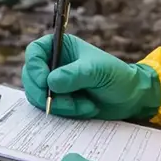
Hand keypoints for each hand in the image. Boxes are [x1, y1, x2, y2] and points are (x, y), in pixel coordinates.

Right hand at [22, 34, 160, 120]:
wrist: (130, 99)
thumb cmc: (116, 77)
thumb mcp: (97, 71)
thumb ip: (74, 75)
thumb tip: (50, 82)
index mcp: (61, 48)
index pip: (34, 52)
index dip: (34, 66)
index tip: (44, 81)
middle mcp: (54, 65)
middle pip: (30, 77)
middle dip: (44, 92)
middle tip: (57, 101)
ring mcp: (55, 85)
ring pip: (38, 96)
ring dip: (60, 105)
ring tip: (85, 105)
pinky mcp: (59, 101)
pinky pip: (49, 109)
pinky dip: (66, 112)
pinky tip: (86, 108)